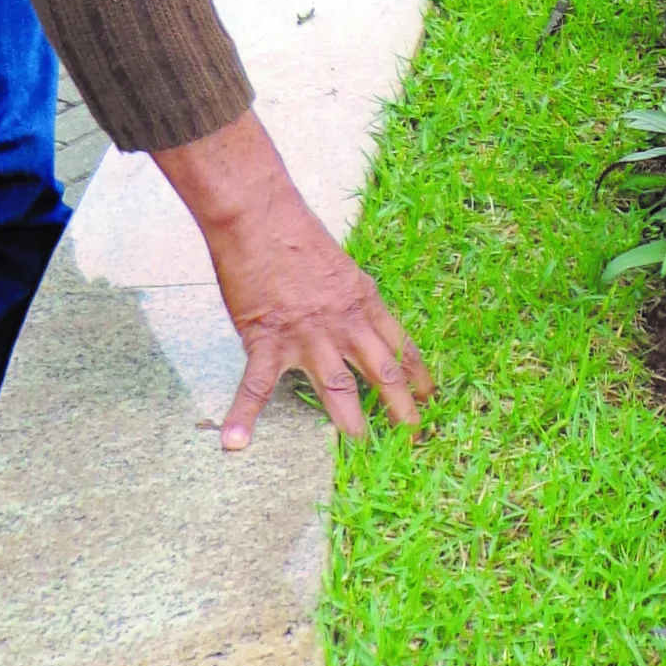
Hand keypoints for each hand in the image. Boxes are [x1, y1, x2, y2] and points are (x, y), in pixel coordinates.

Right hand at [151, 109, 435, 451]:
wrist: (261, 218)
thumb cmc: (298, 235)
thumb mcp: (340, 267)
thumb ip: (349, 298)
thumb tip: (355, 317)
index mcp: (363, 302)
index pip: (399, 345)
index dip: (417, 373)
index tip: (430, 395)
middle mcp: (343, 323)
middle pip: (381, 371)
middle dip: (402, 405)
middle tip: (416, 433)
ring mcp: (306, 335)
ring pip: (336, 387)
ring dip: (350, 421)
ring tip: (363, 447)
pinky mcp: (266, 340)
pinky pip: (255, 386)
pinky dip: (242, 416)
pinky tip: (235, 443)